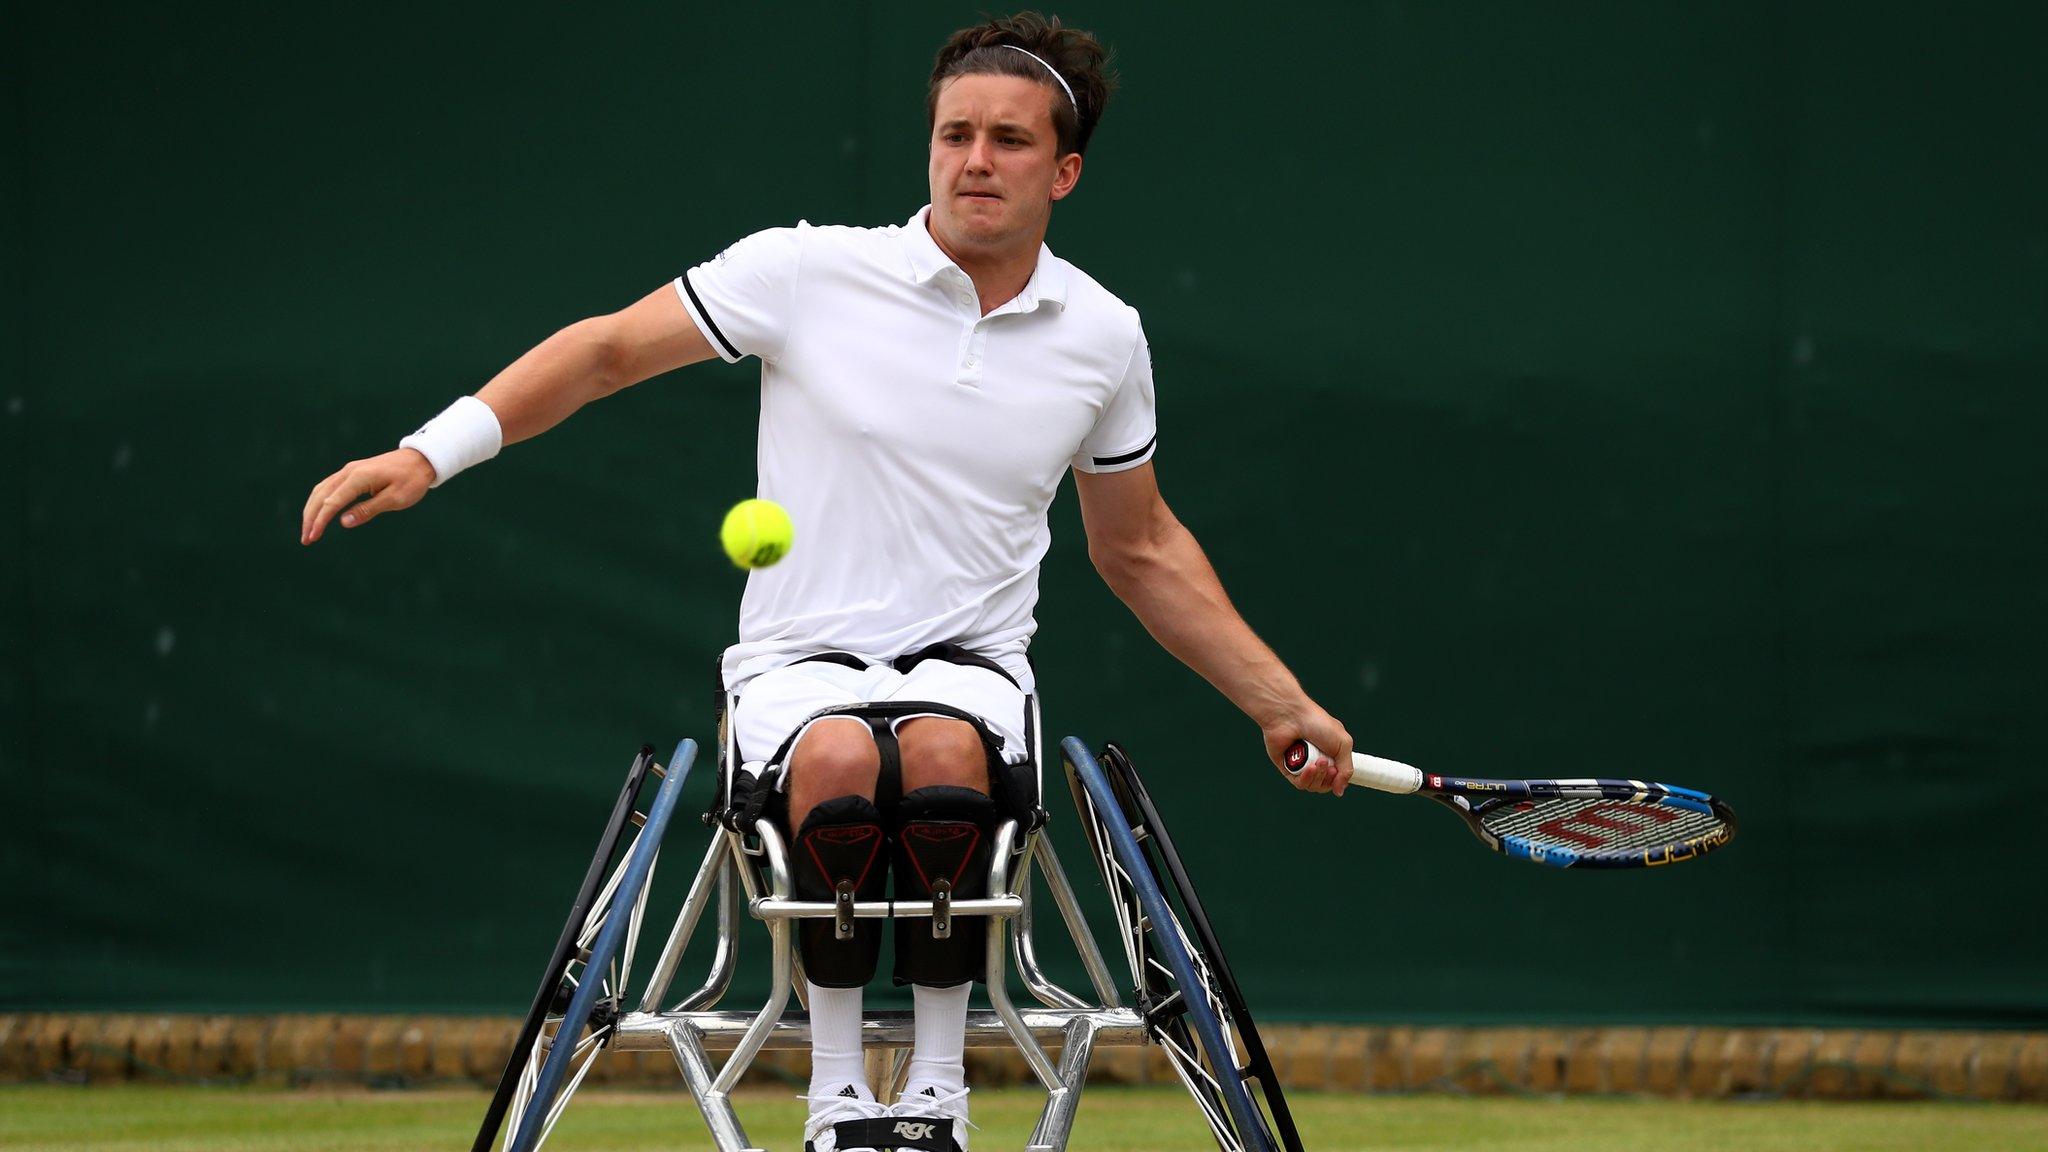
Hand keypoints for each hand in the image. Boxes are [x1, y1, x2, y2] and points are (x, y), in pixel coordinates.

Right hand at [300, 448, 435, 543]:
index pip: (332, 502)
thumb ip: (368, 510)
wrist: (420, 459)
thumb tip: (343, 522)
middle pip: (320, 495)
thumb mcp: (395, 499)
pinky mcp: (352, 472)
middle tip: (305, 539)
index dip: (320, 521)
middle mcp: (349, 471)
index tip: (312, 538)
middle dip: (310, 518)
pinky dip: (320, 501)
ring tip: (308, 530)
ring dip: (312, 510)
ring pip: (321, 490)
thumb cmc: (411, 480)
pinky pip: (329, 486)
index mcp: (359, 478)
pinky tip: (318, 513)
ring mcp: (349, 470)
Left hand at [1262, 702, 1352, 796]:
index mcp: (1331, 753)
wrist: (1290, 715)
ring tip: (1317, 762)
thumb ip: (1346, 769)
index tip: (1338, 770)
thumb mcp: (1343, 743)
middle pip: (1326, 784)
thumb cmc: (1316, 722)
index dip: (1339, 778)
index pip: (1337, 777)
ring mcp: (1301, 765)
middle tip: (1325, 762)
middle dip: (1328, 777)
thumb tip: (1340, 791)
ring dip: (1318, 777)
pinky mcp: (1287, 768)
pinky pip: (1299, 783)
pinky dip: (1305, 778)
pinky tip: (1309, 768)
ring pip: (1313, 786)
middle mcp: (1316, 760)